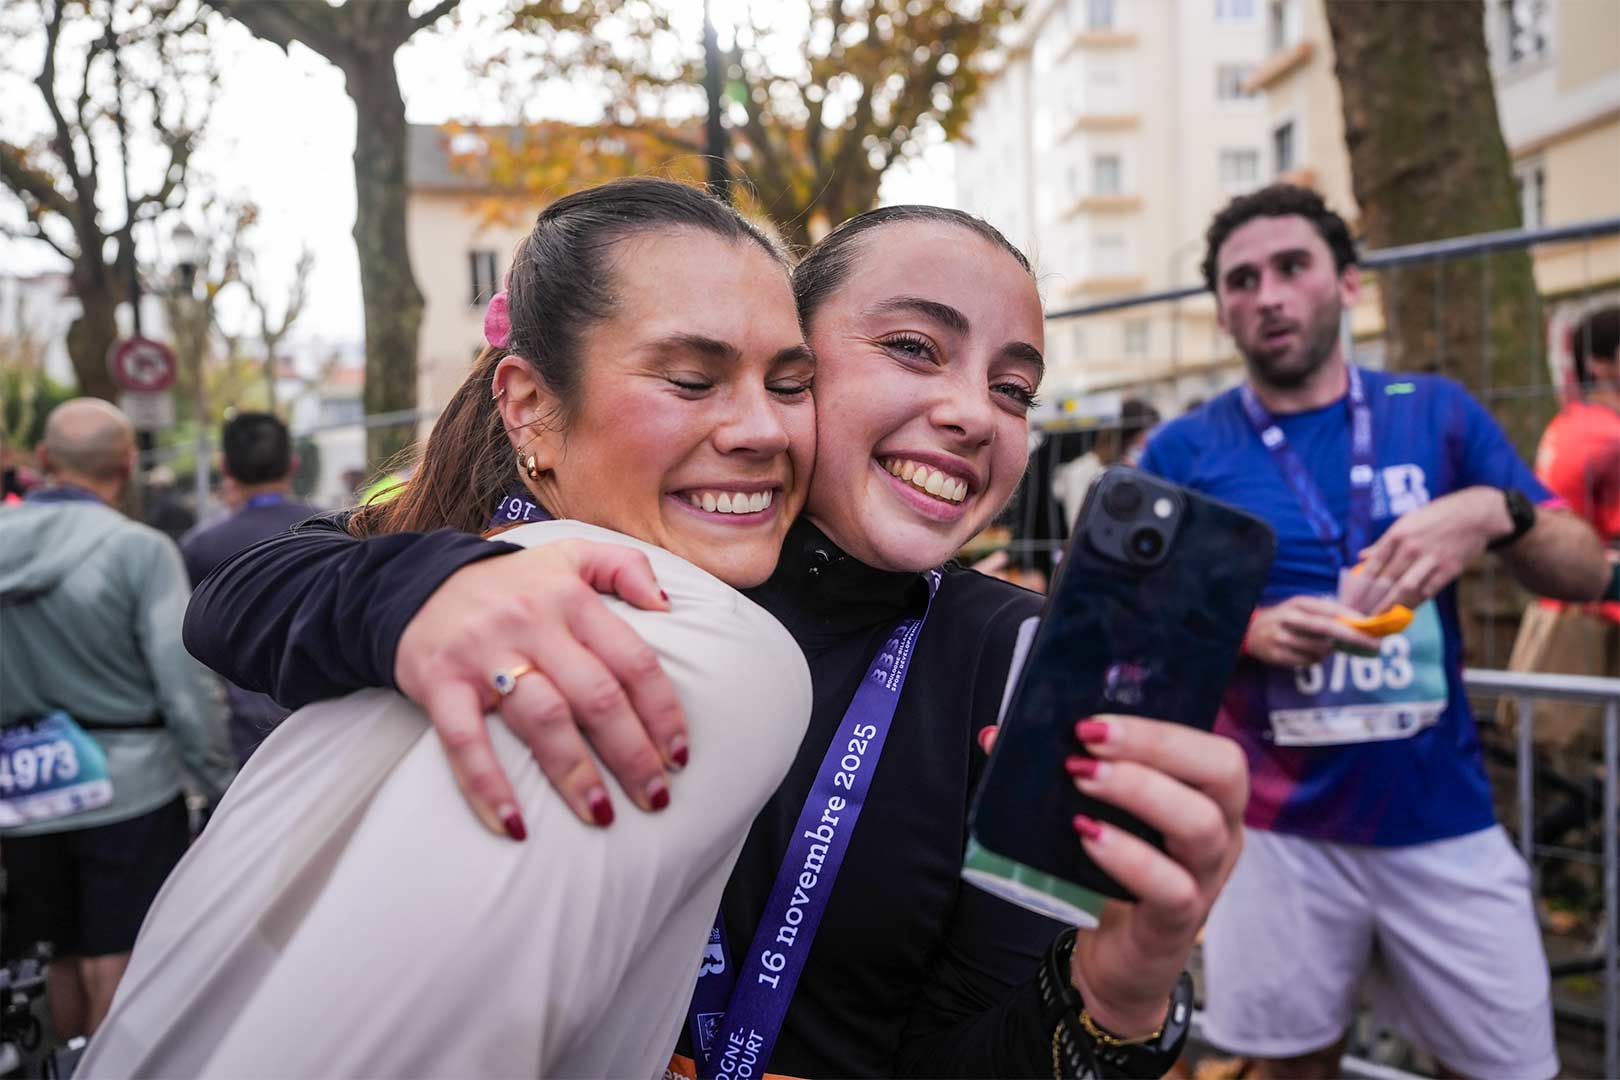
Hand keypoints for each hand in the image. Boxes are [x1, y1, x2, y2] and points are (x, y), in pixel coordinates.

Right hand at [395, 539, 685, 839]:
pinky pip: (465, 740)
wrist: (414, 581)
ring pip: (542, 719)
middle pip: (596, 696)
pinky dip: (488, 785)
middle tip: (656, 798)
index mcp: (571, 598)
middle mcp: (533, 624)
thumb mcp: (570, 555)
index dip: (662, 711)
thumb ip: (625, 567)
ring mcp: (485, 654)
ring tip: (601, 814)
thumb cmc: (510, 584)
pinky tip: (514, 824)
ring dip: (575, 773)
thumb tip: (668, 604)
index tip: (679, 755)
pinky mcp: (441, 682)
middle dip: (632, 754)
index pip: (632, 660)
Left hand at [1065, 716, 1247, 1037]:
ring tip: (1083, 780)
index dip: (1160, 725)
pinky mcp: (1179, 920)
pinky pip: (1171, 887)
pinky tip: (1089, 837)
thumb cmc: (1111, 871)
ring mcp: (1206, 878)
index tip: (1096, 716)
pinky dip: (1129, 857)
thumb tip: (996, 735)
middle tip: (1090, 739)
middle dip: (1156, 744)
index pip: (1211, 746)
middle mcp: (1220, 831)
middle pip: (1223, 772)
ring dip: (1140, 791)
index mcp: (1205, 796)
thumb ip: (1056, 773)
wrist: (1118, 960)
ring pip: (1202, 825)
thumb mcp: (1094, 813)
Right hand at [1244, 594, 1380, 666]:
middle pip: (1327, 628)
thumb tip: (1359, 622)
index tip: (1371, 626)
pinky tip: (1310, 653)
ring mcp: (1281, 638)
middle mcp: (1289, 619)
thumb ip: (1325, 612)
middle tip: (1376, 646)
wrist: (1249, 632)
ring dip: (1330, 650)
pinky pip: (1308, 662)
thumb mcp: (1300, 608)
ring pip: (1320, 649)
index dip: (1352, 617)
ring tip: (1325, 646)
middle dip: (1354, 637)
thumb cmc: (1285, 619)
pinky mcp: (1277, 655)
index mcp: (1298, 603)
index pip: (1329, 609)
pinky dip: (1316, 659)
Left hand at [1356, 486, 1508, 608]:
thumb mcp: (1406, 522)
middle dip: (1373, 600)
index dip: (1361, 586)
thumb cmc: (1435, 518)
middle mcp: (1411, 548)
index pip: (1374, 565)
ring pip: (1406, 589)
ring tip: (1381, 619)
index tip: (1352, 600)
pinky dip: (1416, 602)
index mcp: (1397, 534)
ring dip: (1392, 606)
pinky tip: (1406, 611)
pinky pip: (1428, 591)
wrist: (1474, 515)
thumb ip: (1384, 543)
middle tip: (1363, 616)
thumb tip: (1361, 557)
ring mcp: (1431, 559)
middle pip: (1387, 580)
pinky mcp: (1449, 570)